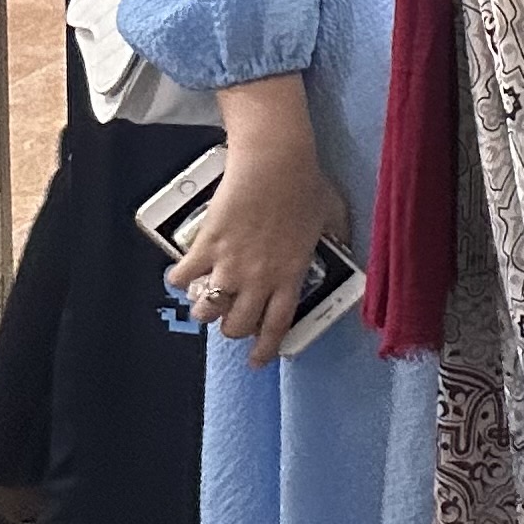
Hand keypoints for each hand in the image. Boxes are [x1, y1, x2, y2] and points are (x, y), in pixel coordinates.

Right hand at [166, 81, 345, 368]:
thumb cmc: (306, 185)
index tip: (256, 361)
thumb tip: (344, 246)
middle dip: (232, 328)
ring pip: (206, 310)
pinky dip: (179, 279)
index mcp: (291, 274)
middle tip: (231, 316)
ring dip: (203, 308)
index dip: (264, 349)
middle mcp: (259, 278)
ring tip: (205, 297)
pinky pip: (182, 278)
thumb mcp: (332, 216)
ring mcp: (230, 264)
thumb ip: (336, 238)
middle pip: (236, 325)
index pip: (276, 325)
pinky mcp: (206, 246)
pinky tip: (184, 273)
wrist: (276, 161)